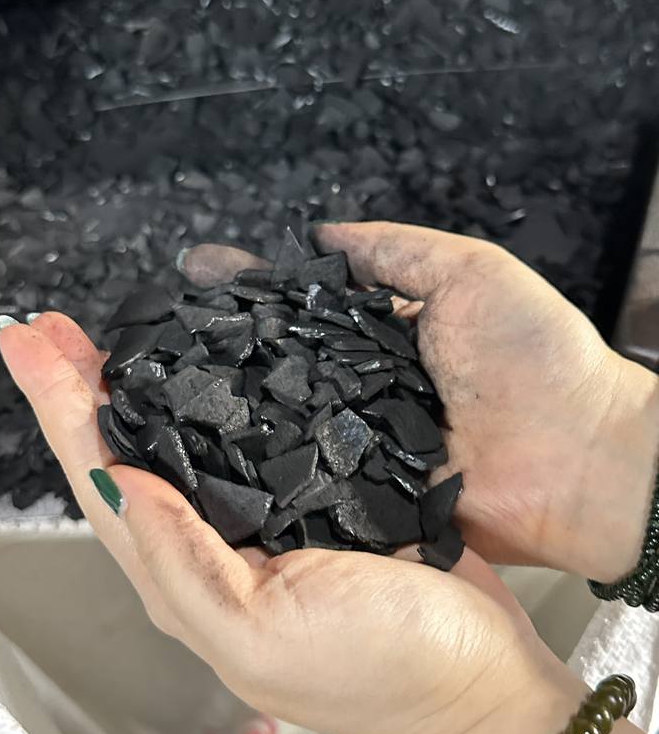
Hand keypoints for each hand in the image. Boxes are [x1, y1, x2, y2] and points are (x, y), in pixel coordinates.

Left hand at [0, 311, 548, 733]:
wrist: (478, 679)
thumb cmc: (383, 669)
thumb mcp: (261, 635)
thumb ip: (182, 565)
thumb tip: (119, 481)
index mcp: (186, 578)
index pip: (102, 479)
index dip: (59, 409)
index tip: (28, 345)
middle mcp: (214, 544)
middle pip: (129, 450)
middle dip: (83, 387)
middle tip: (52, 328)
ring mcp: (266, 517)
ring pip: (186, 437)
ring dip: (146, 382)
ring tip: (117, 330)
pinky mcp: (317, 494)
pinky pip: (256, 432)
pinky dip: (223, 390)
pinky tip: (214, 358)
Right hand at [183, 225, 658, 583]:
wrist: (585, 463)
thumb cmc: (539, 360)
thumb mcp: (471, 275)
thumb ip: (395, 252)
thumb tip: (320, 233)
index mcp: (381, 337)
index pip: (298, 307)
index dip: (246, 290)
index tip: (193, 274)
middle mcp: (357, 392)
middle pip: (274, 368)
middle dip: (214, 348)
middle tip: (148, 337)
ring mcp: (356, 447)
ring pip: (276, 426)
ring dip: (220, 411)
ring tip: (150, 392)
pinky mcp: (363, 501)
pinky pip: (303, 484)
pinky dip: (258, 475)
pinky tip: (199, 463)